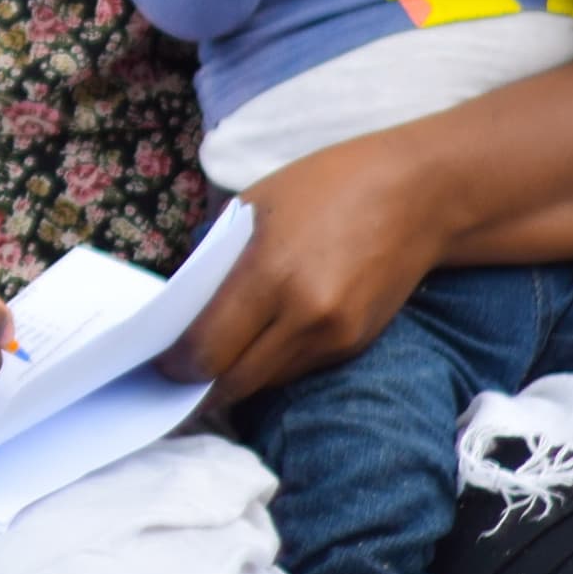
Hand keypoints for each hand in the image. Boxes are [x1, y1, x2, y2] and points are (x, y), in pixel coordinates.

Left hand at [163, 136, 444, 406]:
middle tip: (167, 382)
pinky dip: (267, 366)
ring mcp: (334, 337)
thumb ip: (214, 263)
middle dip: (196, 387)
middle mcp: (305, 316)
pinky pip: (296, 370)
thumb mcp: (253, 207)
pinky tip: (248, 352)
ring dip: (232, 380)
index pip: (206, 348)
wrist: (418, 195)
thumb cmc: (325, 186)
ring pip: (265, 382)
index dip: (174, 366)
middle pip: (233, 380)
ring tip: (201, 370)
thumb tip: (179, 310)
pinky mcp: (354, 345)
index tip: (153, 364)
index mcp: (270, 274)